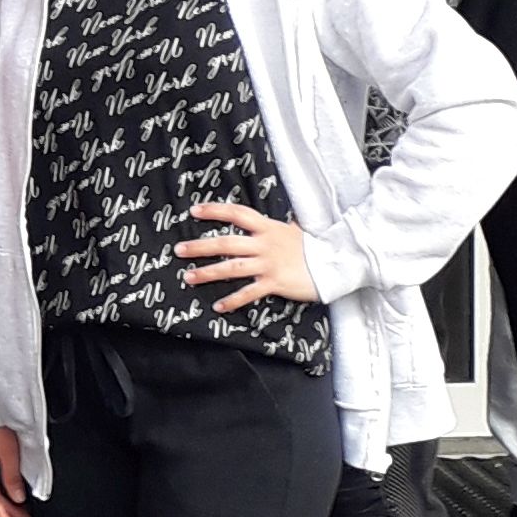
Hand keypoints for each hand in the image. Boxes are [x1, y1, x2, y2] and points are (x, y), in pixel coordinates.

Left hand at [176, 199, 319, 308]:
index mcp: (268, 227)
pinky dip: (232, 300)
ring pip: (231, 267)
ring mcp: (268, 263)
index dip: (215, 211)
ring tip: (188, 277)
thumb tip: (280, 220)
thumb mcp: (295, 230)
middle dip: (200, 246)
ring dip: (207, 272)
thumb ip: (279, 226)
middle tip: (178, 250)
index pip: (237, 213)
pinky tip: (218, 306)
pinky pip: (248, 292)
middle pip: (226, 242)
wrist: (337, 262)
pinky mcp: (274, 282)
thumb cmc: (315, 247)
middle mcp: (264, 243)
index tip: (194, 210)